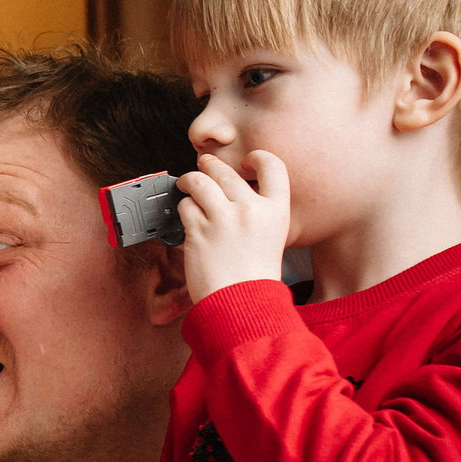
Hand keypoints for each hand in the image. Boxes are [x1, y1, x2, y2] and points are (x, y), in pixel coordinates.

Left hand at [178, 151, 290, 300]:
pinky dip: (183, 208)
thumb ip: (258, 211)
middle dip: (210, 166)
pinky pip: (185, 206)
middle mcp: (251, 209)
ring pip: (199, 182)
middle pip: (225, 171)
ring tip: (187, 185)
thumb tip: (231, 188)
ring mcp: (223, 218)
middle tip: (203, 166)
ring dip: (189, 181)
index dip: (256, 157)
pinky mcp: (199, 231)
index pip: (272, 165)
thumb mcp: (273, 236)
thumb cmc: (256, 275)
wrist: (243, 304)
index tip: (245, 161)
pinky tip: (188, 217)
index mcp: (276, 210)